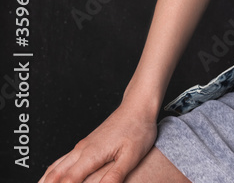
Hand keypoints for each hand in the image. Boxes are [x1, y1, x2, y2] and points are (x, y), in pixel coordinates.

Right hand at [37, 100, 157, 182]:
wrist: (137, 107)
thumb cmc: (137, 129)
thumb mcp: (131, 155)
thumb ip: (115, 175)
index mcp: (92, 154)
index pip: (69, 180)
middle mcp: (82, 150)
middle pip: (56, 174)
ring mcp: (82, 146)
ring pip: (56, 166)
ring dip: (46, 180)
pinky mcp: (86, 144)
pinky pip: (63, 160)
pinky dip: (52, 171)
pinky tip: (51, 177)